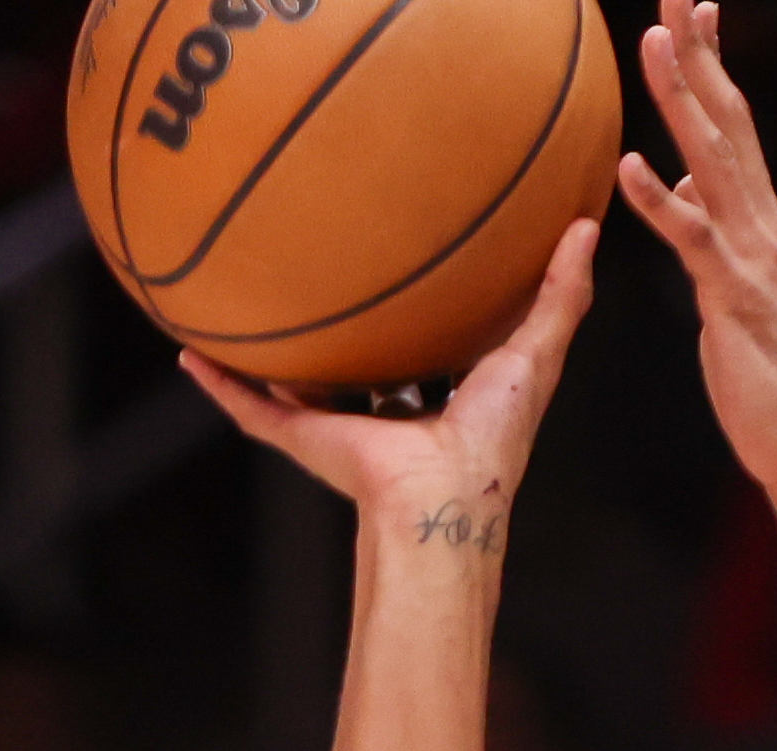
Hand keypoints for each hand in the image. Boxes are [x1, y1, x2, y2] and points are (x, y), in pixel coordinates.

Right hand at [176, 216, 596, 548]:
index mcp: (436, 403)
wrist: (441, 495)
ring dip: (268, 360)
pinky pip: (249, 406)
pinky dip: (218, 384)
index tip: (410, 280)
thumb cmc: (494, 438)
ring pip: (294, 389)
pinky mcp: (301, 439)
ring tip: (244, 312)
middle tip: (326, 282)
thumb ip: (560, 295)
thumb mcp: (536, 354)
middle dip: (342, 338)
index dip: (418, 318)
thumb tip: (587, 230)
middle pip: (354, 369)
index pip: (424, 355)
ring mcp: (336, 428)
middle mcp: (382, 416)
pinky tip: (189, 353)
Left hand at [613, 3, 776, 513]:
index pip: (735, 120)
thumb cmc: (763, 362)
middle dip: (701, 53)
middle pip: (728, 118)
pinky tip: (629, 167)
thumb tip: (685, 179)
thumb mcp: (730, 281)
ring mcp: (750, 254)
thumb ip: (712, 225)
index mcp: (760, 215)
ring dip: (681, 99)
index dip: (715, 61)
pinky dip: (660, 200)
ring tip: (651, 44)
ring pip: (712, 160)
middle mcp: (763, 221)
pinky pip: (691, 238)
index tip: (696, 5)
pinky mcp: (730, 296)